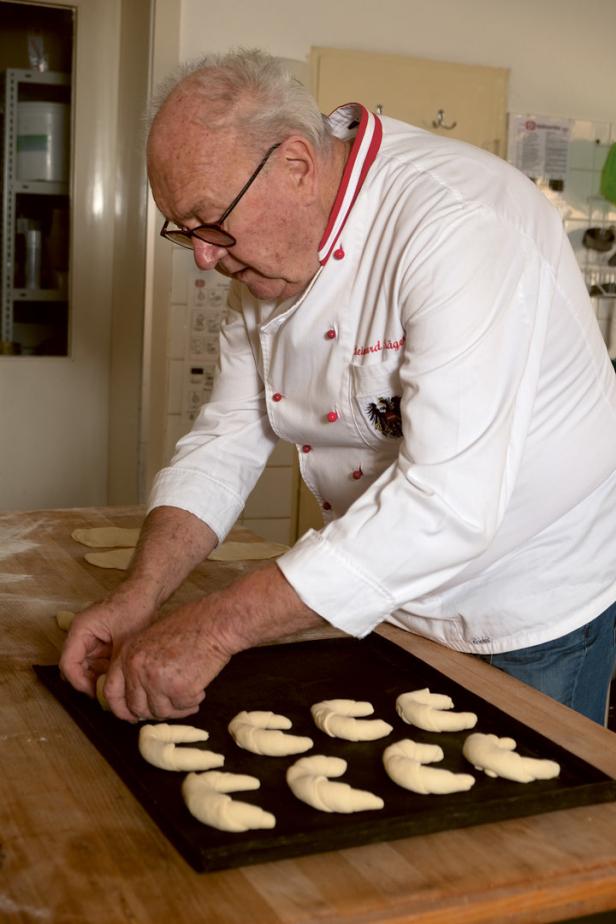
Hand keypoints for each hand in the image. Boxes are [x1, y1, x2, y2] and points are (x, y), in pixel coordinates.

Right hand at [59, 584, 156, 699]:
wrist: (147, 591)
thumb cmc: (134, 608)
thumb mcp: (124, 641)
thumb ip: (114, 666)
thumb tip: (109, 691)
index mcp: (80, 630)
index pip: (68, 664)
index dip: (79, 682)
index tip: (95, 693)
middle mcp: (81, 634)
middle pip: (76, 667)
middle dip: (90, 682)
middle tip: (107, 694)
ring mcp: (91, 638)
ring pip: (88, 667)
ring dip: (99, 677)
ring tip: (116, 686)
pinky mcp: (101, 641)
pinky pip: (99, 661)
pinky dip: (107, 670)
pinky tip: (120, 675)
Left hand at [103, 598, 230, 722]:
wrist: (214, 623)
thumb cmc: (191, 625)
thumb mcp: (153, 639)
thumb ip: (140, 663)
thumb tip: (139, 694)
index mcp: (127, 654)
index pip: (112, 692)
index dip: (121, 708)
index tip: (131, 715)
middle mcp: (137, 669)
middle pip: (137, 707)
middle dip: (153, 711)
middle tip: (169, 705)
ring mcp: (156, 681)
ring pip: (161, 711)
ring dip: (175, 707)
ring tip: (190, 693)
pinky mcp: (178, 690)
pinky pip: (182, 708)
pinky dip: (192, 702)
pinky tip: (200, 689)